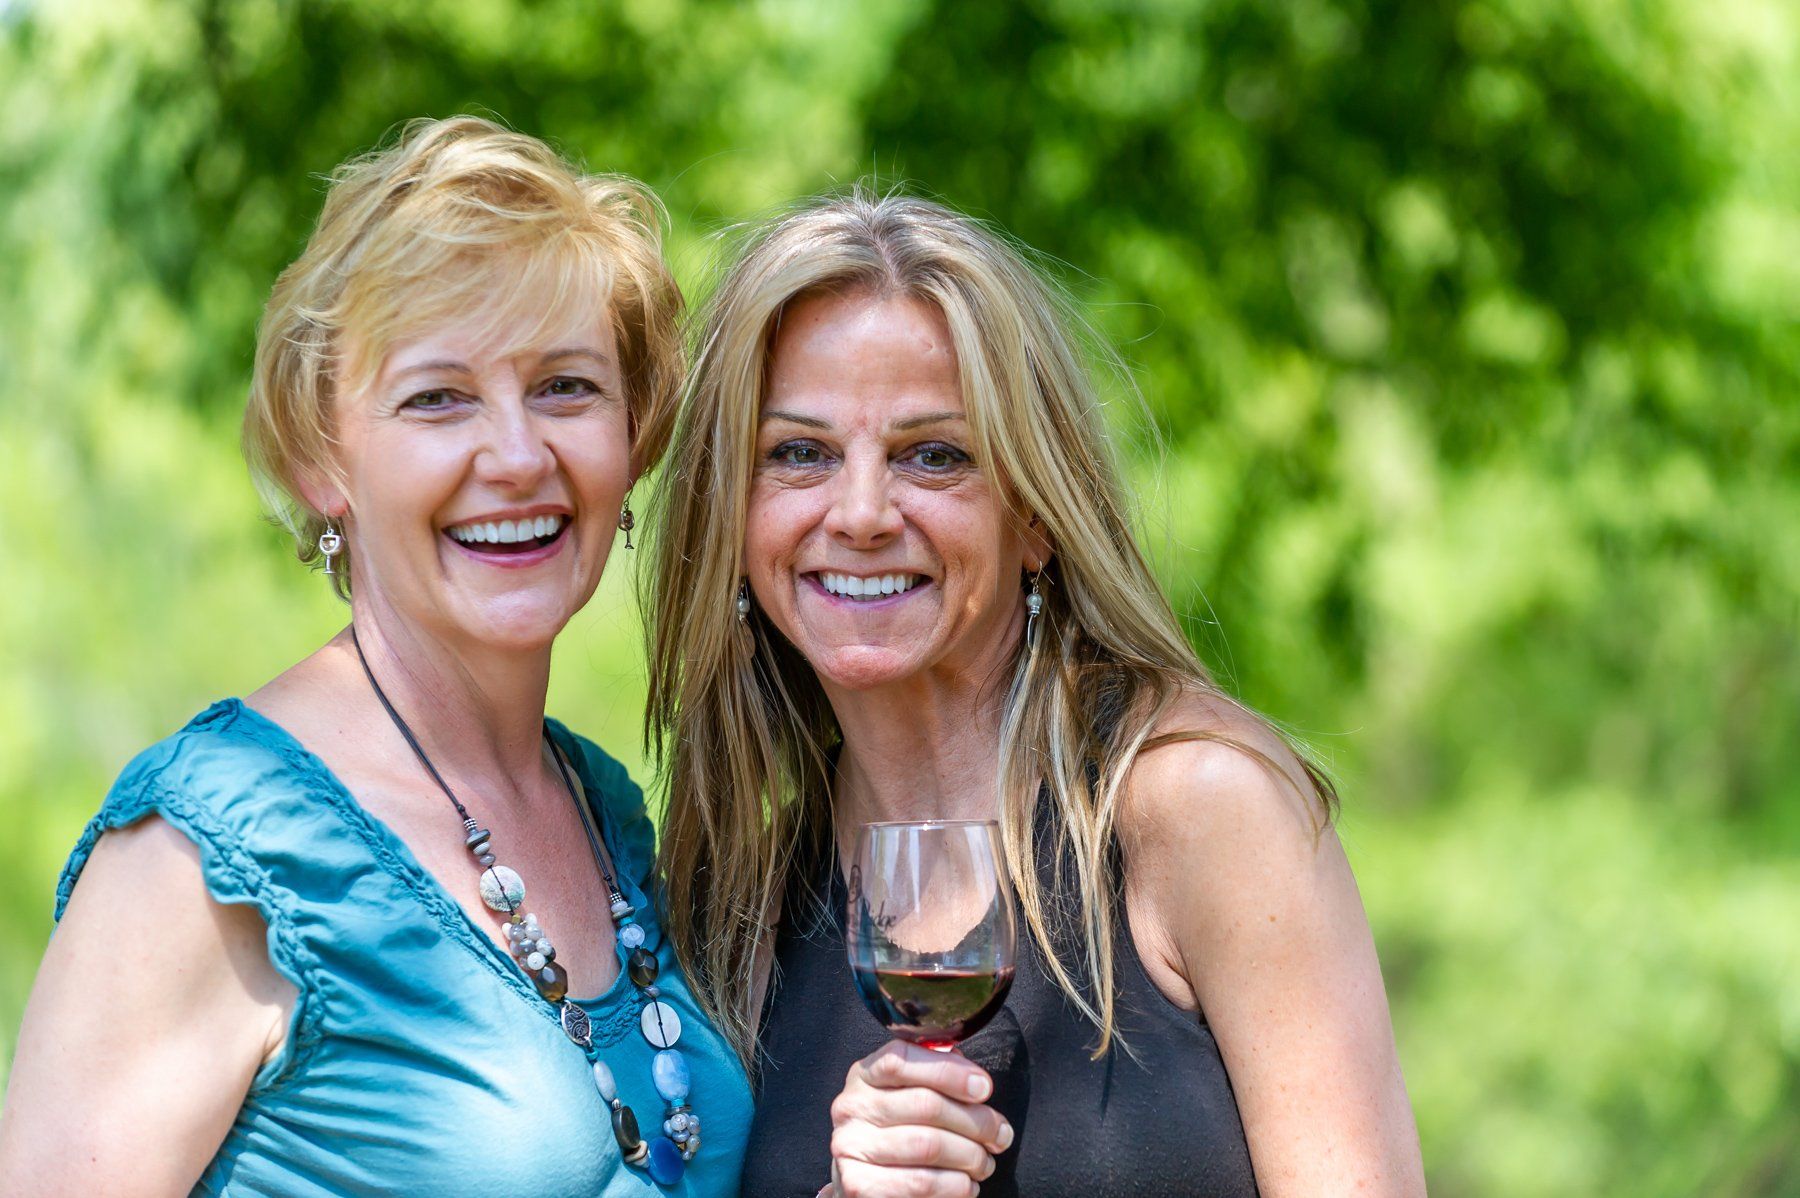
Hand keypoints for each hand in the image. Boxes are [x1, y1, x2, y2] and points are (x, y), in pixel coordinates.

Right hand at [826, 1040, 1012, 1197]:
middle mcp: (852, 1106)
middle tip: (1000, 1135)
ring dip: (970, 1156)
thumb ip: (933, 1078)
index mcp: (864, 1074)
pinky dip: (955, 1185)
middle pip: (925, 1104)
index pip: (901, 1059)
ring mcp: (850, 1146)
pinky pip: (921, 1183)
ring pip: (928, 1145)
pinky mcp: (858, 1185)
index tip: (984, 1088)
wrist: (867, 1185)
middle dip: (976, 1121)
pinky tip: (967, 1184)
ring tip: (985, 1163)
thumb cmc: (899, 1131)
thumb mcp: (907, 1095)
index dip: (949, 1071)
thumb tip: (974, 1080)